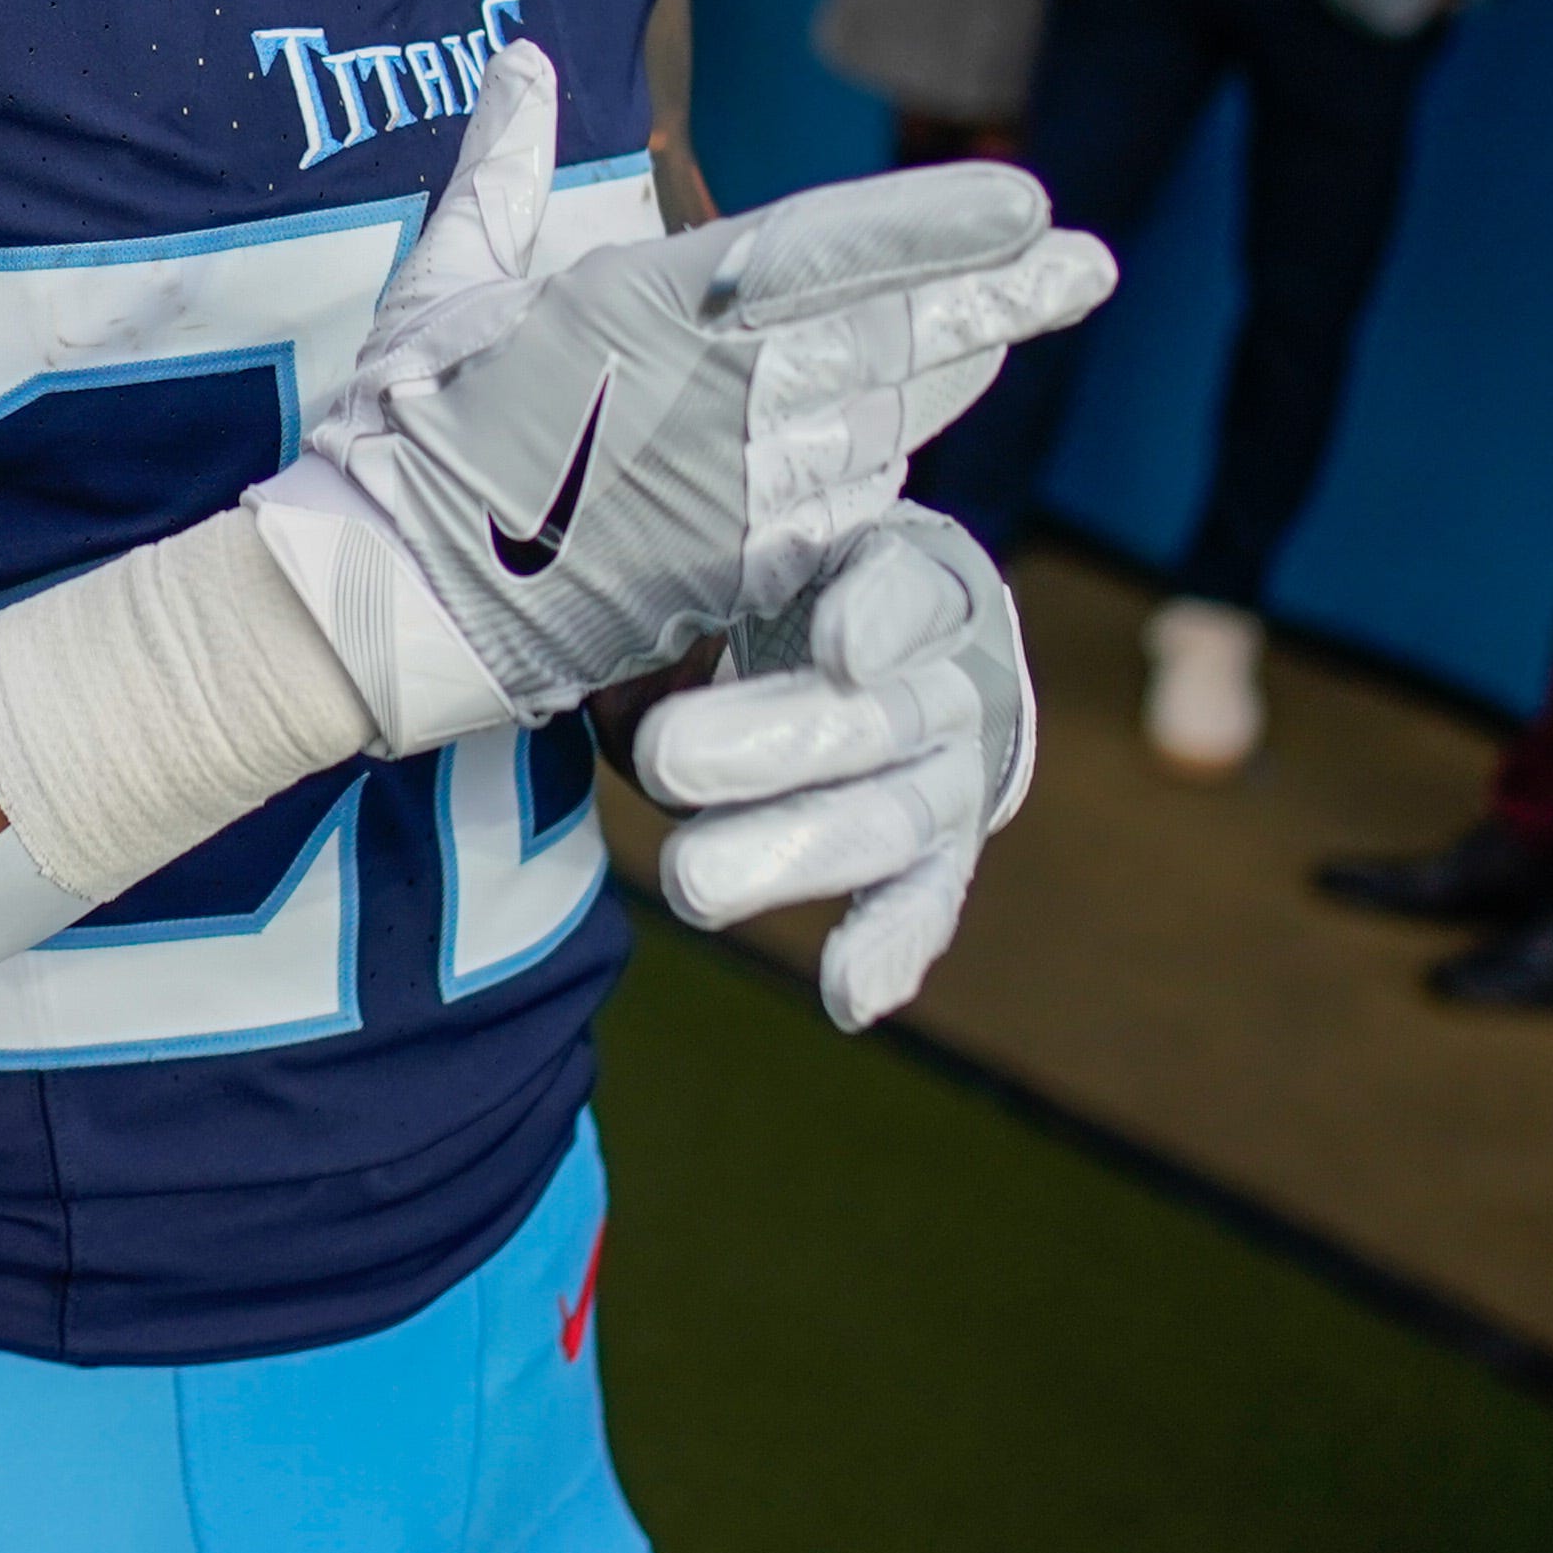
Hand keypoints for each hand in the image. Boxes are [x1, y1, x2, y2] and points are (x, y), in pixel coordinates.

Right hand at [244, 46, 1116, 749]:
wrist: (382, 597)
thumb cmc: (403, 429)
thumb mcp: (445, 278)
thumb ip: (506, 168)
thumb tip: (530, 63)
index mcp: (641, 303)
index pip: (824, 247)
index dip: (934, 223)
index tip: (1026, 200)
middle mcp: (705, 389)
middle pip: (887, 334)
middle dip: (998, 296)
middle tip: (1088, 265)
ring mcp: (729, 489)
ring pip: (882, 419)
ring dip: (964, 370)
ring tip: (1036, 316)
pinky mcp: (731, 577)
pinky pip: (842, 518)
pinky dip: (887, 473)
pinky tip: (929, 439)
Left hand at [629, 506, 1031, 1031]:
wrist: (872, 650)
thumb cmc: (777, 589)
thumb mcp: (745, 556)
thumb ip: (698, 571)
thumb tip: (599, 605)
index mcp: (912, 575)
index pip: (911, 588)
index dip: (882, 618)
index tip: (838, 650)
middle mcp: (950, 676)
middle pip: (874, 716)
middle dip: (770, 743)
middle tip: (662, 757)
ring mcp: (953, 775)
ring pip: (887, 819)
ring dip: (787, 854)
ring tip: (689, 881)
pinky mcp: (940, 855)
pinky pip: (922, 903)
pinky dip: (887, 950)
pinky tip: (847, 996)